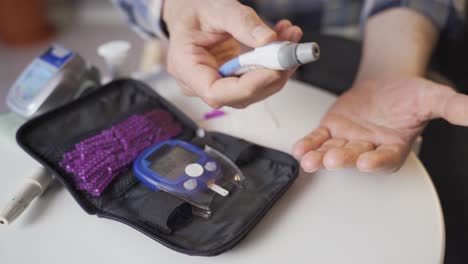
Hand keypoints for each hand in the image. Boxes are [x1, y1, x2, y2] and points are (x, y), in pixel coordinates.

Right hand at [162, 0, 301, 108]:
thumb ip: (242, 23)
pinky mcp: (230, 82)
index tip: (274, 70)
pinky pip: (255, 80)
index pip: (216, 92)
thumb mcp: (217, 8)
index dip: (248, 87)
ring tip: (290, 38)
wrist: (190, 12)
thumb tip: (268, 40)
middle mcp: (198, 83)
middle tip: (290, 50)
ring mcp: (216, 85)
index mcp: (186, 67)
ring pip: (252, 91)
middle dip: (270, 76)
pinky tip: (283, 42)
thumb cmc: (195, 11)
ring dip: (277, 69)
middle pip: (239, 95)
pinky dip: (273, 64)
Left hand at [292, 77, 467, 172]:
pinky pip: (318, 139)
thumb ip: (451, 108)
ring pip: (333, 150)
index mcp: (394, 145)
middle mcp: (369, 147)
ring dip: (319, 156)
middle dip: (343, 158)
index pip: (385, 158)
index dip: (376, 161)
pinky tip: (299, 149)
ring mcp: (348, 139)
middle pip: (355, 155)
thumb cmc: (408, 94)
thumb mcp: (432, 97)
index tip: (365, 162)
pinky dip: (308, 144)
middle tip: (331, 160)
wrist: (386, 83)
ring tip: (308, 160)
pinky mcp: (331, 130)